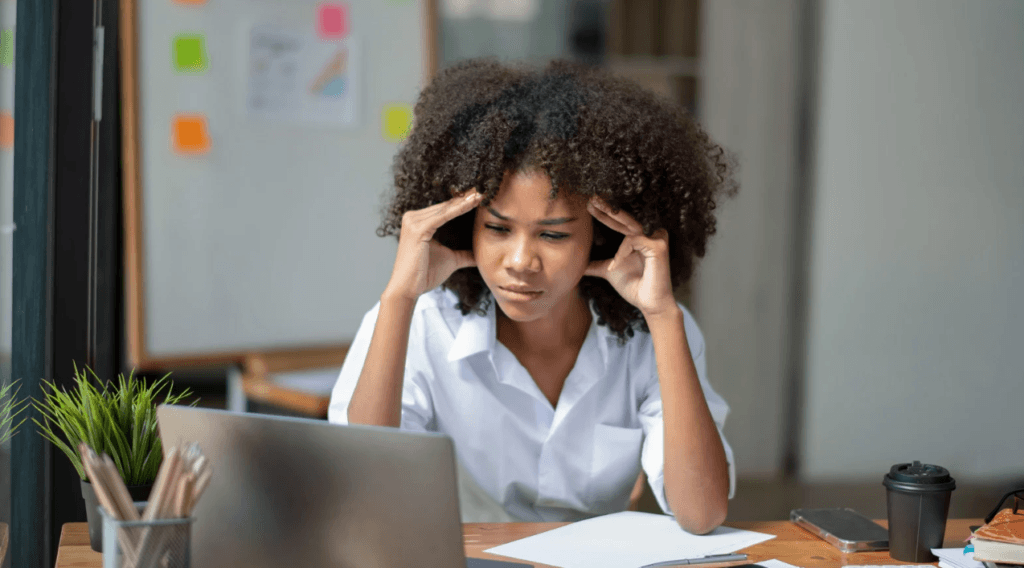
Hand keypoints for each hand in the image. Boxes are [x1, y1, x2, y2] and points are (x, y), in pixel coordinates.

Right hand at [384, 191, 482, 300]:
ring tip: (480, 195)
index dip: (462, 203)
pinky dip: (458, 209)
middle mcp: (412, 218)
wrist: (408, 289)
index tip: (480, 196)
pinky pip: (442, 217)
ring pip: (445, 209)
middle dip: (465, 198)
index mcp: (418, 222)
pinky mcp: (417, 229)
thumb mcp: (450, 260)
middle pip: (445, 206)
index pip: (445, 209)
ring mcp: (413, 222)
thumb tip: (479, 256)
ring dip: (464, 201)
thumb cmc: (424, 274)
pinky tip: (471, 203)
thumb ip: (464, 255)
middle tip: (483, 190)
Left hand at [585, 197, 677, 317]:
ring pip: (629, 225)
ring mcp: (655, 239)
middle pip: (624, 217)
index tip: (588, 204)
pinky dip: (622, 252)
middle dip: (606, 206)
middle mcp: (646, 236)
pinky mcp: (659, 246)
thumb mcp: (609, 271)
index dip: (603, 214)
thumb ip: (596, 265)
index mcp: (635, 240)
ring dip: (611, 218)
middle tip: (591, 196)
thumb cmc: (633, 287)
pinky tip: (615, 265)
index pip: (618, 223)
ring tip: (595, 211)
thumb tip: (578, 265)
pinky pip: (633, 241)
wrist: (648, 303)